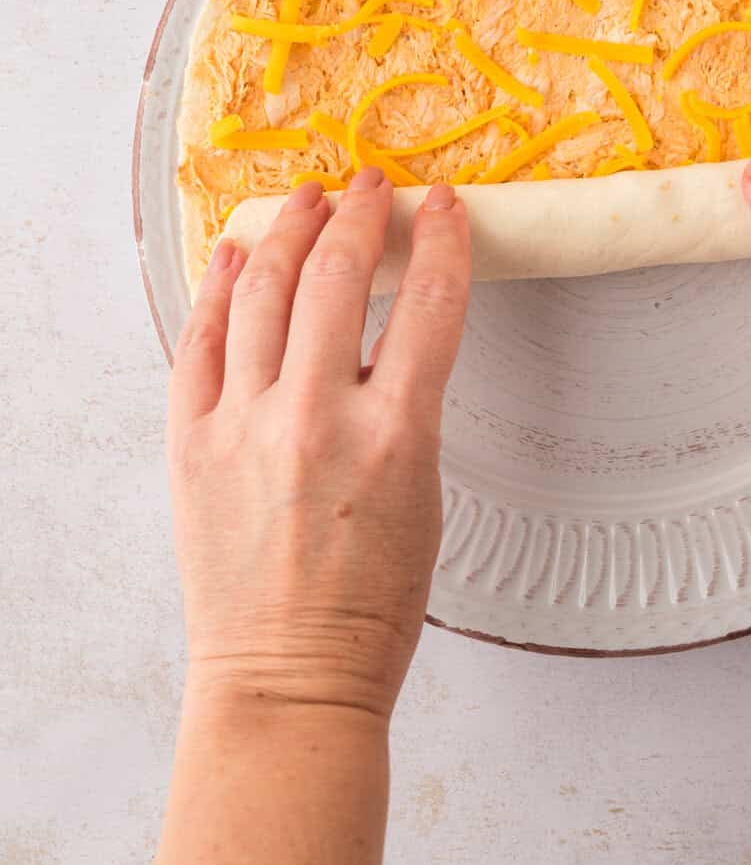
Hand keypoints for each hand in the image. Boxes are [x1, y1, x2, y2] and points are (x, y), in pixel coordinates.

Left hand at [168, 168, 470, 717]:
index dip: (444, 239)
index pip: (430, 303)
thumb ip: (407, 405)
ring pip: (262, 291)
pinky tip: (232, 254)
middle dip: (360, 215)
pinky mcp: (192, 444)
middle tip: (372, 188)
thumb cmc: (368, 606)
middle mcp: (317, 419)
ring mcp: (246, 427)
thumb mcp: (425, 494)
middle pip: (338, 275)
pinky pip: (200, 342)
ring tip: (308, 199)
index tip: (445, 206)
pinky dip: (216, 288)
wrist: (288, 676)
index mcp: (395, 436)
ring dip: (289, 231)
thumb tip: (386, 334)